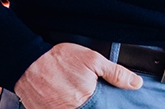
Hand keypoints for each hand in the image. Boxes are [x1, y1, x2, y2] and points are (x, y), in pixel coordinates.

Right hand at [14, 43, 142, 108]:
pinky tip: (62, 98)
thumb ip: (115, 73)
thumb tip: (136, 84)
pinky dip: (64, 106)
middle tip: (87, 94)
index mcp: (88, 102)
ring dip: (79, 105)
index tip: (108, 103)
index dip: (106, 105)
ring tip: (74, 93)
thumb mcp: (92, 60)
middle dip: (91, 104)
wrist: (28, 62)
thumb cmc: (59, 59)